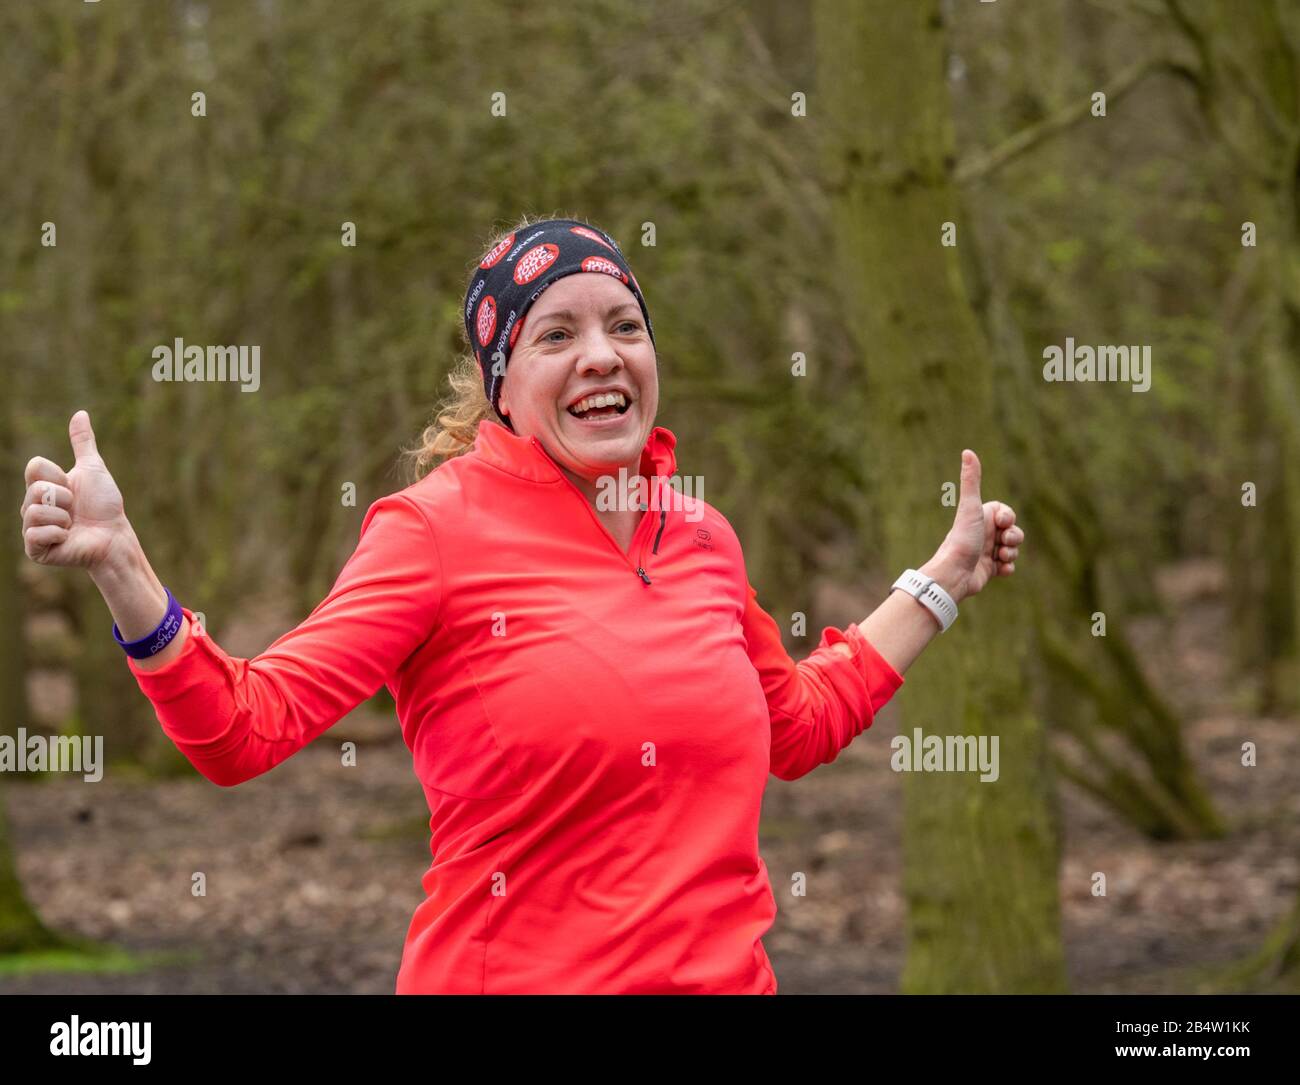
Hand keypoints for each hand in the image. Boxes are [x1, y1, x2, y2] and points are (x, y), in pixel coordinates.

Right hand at [21, 410, 131, 569]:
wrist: (114, 536)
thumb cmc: (105, 505)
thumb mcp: (93, 468)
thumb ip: (83, 442)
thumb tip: (80, 413)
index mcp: (41, 487)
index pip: (35, 467)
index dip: (59, 476)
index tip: (73, 486)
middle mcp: (31, 506)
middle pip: (35, 489)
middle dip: (65, 498)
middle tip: (76, 509)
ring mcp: (32, 528)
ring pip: (33, 511)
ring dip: (62, 517)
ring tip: (72, 524)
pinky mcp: (35, 549)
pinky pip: (35, 534)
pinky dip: (57, 534)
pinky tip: (67, 538)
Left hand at [922, 449, 1022, 602]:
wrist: (954, 575)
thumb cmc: (962, 540)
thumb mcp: (970, 508)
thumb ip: (971, 481)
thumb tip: (967, 451)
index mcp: (980, 518)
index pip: (1006, 513)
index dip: (1009, 518)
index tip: (1001, 523)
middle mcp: (983, 533)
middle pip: (1013, 531)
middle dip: (1014, 537)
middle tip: (1002, 543)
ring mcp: (987, 552)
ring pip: (1012, 549)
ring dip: (1011, 553)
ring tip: (998, 558)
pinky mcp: (989, 570)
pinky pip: (1008, 566)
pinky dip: (1007, 568)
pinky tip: (998, 570)